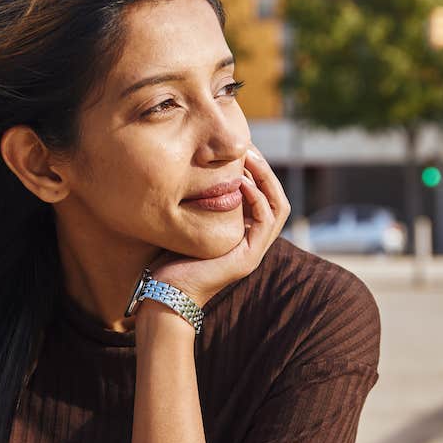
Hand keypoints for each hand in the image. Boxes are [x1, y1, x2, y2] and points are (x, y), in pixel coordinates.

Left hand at [146, 146, 290, 307]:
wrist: (164, 295)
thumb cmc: (168, 259)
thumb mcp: (188, 221)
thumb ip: (199, 201)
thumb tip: (194, 169)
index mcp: (242, 232)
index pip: (263, 195)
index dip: (256, 171)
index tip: (241, 149)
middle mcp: (252, 240)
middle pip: (275, 197)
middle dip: (265, 170)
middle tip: (249, 147)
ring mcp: (253, 250)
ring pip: (277, 206)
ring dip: (266, 179)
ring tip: (250, 158)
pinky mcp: (248, 257)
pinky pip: (265, 221)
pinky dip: (257, 198)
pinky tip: (242, 183)